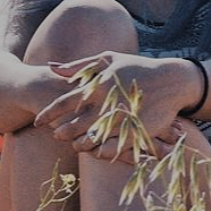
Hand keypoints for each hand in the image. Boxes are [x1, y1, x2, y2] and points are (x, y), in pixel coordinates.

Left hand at [33, 51, 189, 161]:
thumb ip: (79, 66)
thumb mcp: (108, 59)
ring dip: (80, 143)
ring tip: (74, 144)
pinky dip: (102, 150)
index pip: (66, 102)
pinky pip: (114, 146)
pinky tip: (97, 151)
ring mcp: (121, 118)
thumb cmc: (137, 67)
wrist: (171, 80)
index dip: (49, 113)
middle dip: (63, 132)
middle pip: (76, 123)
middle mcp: (106, 103)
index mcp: (97, 84)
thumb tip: (52, 68)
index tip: (39, 121)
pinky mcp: (135, 130)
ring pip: (92, 138)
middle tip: (55, 136)